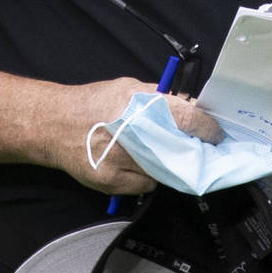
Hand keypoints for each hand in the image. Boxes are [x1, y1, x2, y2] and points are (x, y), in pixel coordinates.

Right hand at [58, 77, 222, 195]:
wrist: (55, 124)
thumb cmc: (95, 102)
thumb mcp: (130, 87)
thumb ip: (161, 98)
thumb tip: (192, 106)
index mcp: (141, 105)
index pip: (189, 119)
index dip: (208, 129)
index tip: (216, 134)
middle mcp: (133, 133)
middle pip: (181, 149)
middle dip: (195, 150)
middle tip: (200, 149)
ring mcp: (122, 160)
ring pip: (166, 171)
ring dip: (171, 164)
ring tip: (159, 153)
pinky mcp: (111, 181)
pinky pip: (147, 184)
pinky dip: (148, 176)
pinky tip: (136, 164)